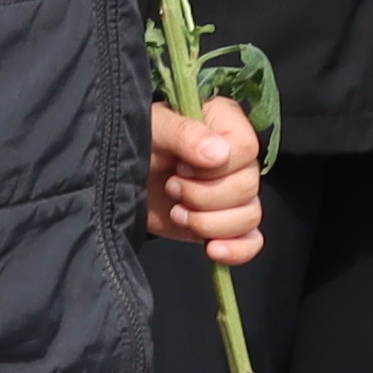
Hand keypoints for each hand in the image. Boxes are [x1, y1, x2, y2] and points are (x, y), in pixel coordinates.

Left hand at [145, 97, 266, 261]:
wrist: (120, 177)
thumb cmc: (137, 142)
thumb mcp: (154, 128)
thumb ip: (184, 134)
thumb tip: (219, 155)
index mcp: (228, 123)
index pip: (246, 148)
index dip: (212, 167)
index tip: (181, 165)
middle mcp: (239, 157)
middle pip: (248, 187)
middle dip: (202, 196)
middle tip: (172, 187)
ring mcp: (236, 192)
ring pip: (249, 216)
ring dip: (207, 222)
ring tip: (177, 212)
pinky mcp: (227, 223)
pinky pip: (252, 241)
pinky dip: (236, 250)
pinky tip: (212, 249)